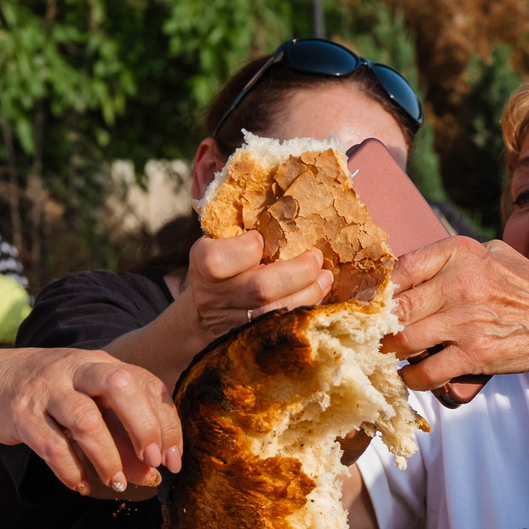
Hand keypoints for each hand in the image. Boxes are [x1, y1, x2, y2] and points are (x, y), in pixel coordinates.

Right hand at [0, 347, 181, 497]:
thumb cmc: (47, 393)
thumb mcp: (87, 398)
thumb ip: (119, 432)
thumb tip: (152, 473)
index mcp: (100, 362)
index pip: (146, 384)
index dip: (166, 424)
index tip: (173, 461)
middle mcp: (76, 370)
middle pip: (120, 386)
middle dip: (144, 428)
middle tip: (153, 465)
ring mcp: (47, 389)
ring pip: (86, 419)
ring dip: (107, 457)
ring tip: (116, 484)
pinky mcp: (21, 413)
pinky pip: (51, 444)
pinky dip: (70, 469)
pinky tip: (79, 484)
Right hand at [173, 232, 331, 344]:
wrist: (205, 317)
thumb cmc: (225, 267)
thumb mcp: (221, 242)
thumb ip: (243, 225)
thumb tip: (286, 183)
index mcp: (203, 266)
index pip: (216, 260)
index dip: (246, 249)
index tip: (260, 240)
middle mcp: (214, 298)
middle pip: (260, 288)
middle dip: (296, 272)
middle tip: (315, 258)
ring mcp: (232, 326)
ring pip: (278, 314)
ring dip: (309, 293)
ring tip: (324, 277)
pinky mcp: (251, 345)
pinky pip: (285, 331)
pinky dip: (307, 312)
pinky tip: (317, 297)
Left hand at [385, 236, 528, 393]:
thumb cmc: (526, 288)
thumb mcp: (493, 254)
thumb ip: (452, 258)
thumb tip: (404, 268)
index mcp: (461, 253)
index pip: (400, 269)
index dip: (379, 292)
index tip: (373, 306)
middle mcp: (461, 283)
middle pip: (396, 309)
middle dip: (380, 327)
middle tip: (375, 336)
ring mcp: (467, 320)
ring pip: (403, 341)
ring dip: (393, 354)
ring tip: (392, 356)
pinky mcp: (475, 354)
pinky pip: (426, 372)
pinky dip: (414, 379)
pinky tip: (415, 377)